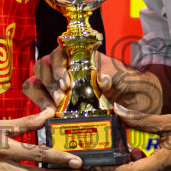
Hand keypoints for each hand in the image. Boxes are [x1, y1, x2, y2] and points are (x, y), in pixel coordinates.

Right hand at [24, 50, 164, 114]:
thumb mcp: (123, 76)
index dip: (57, 65)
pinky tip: (50, 118)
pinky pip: (40, 103)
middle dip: (48, 83)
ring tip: (53, 109)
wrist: (135, 101)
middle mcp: (64, 69)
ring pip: (35, 84)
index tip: (66, 82)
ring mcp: (58, 87)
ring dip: (40, 96)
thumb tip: (101, 79)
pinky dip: (41, 109)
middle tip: (59, 99)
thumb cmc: (128, 83)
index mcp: (78, 56)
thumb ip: (112, 75)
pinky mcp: (56, 105)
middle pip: (41, 68)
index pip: (57, 53)